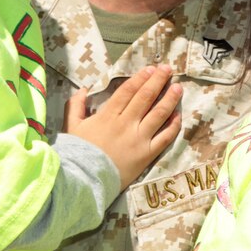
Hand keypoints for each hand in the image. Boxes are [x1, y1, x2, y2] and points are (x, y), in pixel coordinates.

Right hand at [64, 65, 181, 187]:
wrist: (84, 181)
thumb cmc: (78, 153)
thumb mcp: (72, 127)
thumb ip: (76, 106)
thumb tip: (83, 89)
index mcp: (108, 115)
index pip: (128, 91)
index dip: (140, 78)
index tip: (150, 69)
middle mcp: (126, 123)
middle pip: (145, 97)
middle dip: (157, 81)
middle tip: (167, 69)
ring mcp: (138, 139)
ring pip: (158, 114)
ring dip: (169, 99)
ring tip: (178, 87)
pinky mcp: (147, 154)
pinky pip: (164, 138)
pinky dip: (172, 126)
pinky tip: (178, 116)